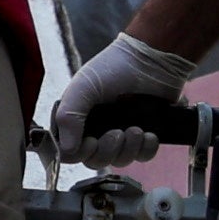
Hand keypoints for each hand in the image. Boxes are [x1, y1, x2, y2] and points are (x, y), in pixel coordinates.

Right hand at [43, 30, 197, 166]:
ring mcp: (121, 133)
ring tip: (136, 129)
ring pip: (120, 160)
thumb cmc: (114, 67)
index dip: (81, 153)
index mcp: (78, 119)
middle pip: (96, 161)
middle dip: (108, 150)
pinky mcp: (143, 135)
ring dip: (129, 148)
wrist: (152, 59)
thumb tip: (66, 149)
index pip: (70, 152)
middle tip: (117, 133)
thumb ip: (68, 117)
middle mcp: (97, 129)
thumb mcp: (83, 87)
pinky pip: (143, 155)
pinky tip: (149, 133)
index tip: (92, 142)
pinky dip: (146, 149)